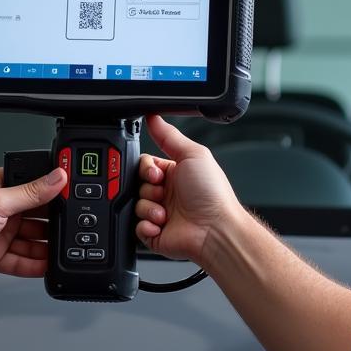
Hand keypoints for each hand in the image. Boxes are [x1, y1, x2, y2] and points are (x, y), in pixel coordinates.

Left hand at [0, 166, 64, 283]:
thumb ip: (31, 193)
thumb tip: (58, 177)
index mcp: (3, 186)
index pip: (37, 186)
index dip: (55, 191)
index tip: (75, 196)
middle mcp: (4, 209)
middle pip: (39, 216)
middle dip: (55, 222)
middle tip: (74, 227)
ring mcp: (1, 233)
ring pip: (33, 241)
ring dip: (46, 246)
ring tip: (64, 250)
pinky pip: (22, 261)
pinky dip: (35, 265)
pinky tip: (47, 267)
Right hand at [135, 114, 245, 266]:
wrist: (215, 228)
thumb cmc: (211, 193)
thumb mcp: (193, 154)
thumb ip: (169, 136)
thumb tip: (154, 117)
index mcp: (173, 173)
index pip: (144, 164)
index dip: (145, 169)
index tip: (156, 174)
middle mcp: (165, 193)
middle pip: (136, 184)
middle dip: (147, 188)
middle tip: (162, 192)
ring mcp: (159, 213)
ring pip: (135, 205)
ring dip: (149, 208)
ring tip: (166, 212)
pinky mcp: (155, 233)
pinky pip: (135, 227)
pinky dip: (146, 226)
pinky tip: (161, 224)